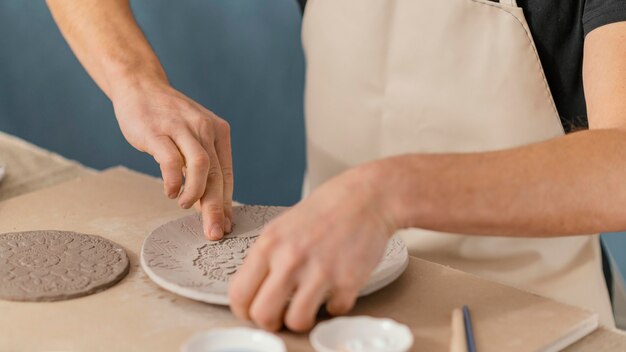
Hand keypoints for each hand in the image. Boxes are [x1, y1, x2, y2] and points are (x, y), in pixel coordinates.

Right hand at [111, 79, 232, 238]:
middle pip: (217, 175)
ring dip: (195, 194)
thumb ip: (200, 170)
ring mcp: (182, 129)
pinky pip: (171, 160)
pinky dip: (173, 181)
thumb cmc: (166, 119)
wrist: (140, 85)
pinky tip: (169, 191)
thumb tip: (205, 206)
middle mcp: (205, 129)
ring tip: (184, 205)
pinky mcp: (158, 131)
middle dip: (216, 208)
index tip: (225, 225)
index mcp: (218, 133)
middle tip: (214, 232)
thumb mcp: (191, 140)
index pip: (227, 175)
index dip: (227, 203)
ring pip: (201, 166)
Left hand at [229, 163, 396, 330]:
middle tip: (279, 318)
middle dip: (269, 323)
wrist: (366, 197)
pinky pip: (333, 312)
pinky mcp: (347, 281)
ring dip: (301, 321)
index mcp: (269, 244)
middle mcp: (290, 258)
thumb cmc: (326, 210)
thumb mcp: (282, 227)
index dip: (244, 311)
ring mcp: (320, 271)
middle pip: (263, 315)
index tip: (252, 312)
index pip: (239, 293)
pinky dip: (334, 306)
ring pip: (296, 322)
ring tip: (306, 309)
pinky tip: (334, 291)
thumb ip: (267, 258)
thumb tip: (253, 289)